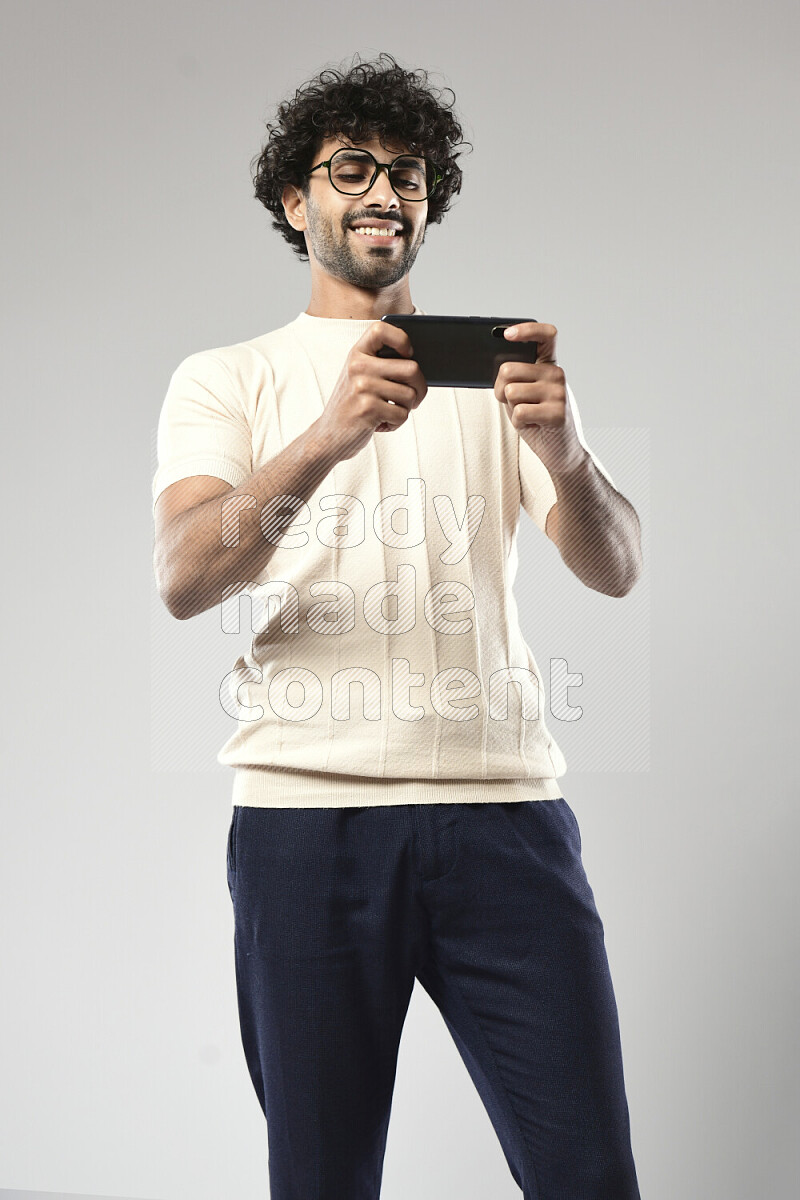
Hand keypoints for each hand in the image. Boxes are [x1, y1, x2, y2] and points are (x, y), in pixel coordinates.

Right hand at [317, 321, 427, 460]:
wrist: (329, 435)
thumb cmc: (352, 405)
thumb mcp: (359, 377)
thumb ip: (381, 364)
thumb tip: (420, 364)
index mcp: (357, 354)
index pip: (381, 329)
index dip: (402, 339)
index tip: (408, 354)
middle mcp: (358, 366)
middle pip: (412, 368)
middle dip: (420, 387)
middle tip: (413, 398)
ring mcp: (362, 387)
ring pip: (410, 395)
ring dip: (406, 409)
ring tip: (389, 412)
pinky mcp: (368, 409)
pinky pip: (402, 414)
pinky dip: (397, 423)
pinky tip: (382, 423)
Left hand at [495, 322, 586, 477]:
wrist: (561, 453)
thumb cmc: (537, 421)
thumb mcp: (522, 394)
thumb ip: (513, 378)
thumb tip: (497, 369)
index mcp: (549, 365)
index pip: (545, 335)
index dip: (526, 330)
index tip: (506, 335)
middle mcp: (557, 374)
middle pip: (508, 369)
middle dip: (500, 390)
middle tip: (515, 404)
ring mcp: (559, 392)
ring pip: (511, 392)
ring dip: (511, 409)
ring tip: (528, 416)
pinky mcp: (557, 413)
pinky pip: (519, 412)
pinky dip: (519, 424)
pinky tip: (533, 426)